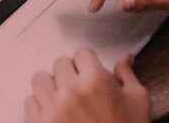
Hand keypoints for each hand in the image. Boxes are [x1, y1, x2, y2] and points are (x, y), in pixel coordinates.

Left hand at [25, 49, 149, 122]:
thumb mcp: (138, 102)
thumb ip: (127, 76)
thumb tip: (125, 58)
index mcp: (95, 81)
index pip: (82, 53)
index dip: (89, 63)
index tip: (91, 72)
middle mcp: (70, 91)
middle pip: (60, 64)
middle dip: (71, 73)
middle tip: (81, 88)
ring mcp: (52, 109)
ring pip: (40, 80)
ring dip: (52, 86)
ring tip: (64, 98)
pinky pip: (30, 103)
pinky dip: (40, 106)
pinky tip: (55, 114)